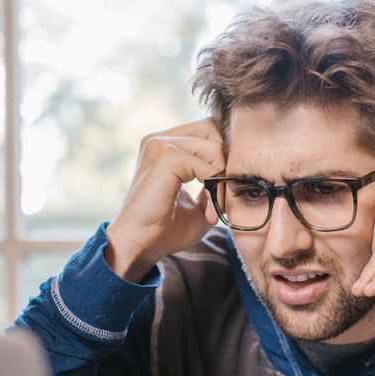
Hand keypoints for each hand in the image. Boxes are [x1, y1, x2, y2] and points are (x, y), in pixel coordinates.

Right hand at [105, 118, 222, 281]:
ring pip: (214, 148)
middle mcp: (160, 139)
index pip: (208, 130)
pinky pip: (208, 166)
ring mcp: (160, 144)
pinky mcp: (166, 157)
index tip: (221, 192)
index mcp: (164, 145)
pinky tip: (207, 213)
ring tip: (214, 210)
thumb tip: (234, 171)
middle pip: (214, 129)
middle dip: (225, 163)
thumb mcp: (198, 203)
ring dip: (221, 181)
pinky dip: (214, 190)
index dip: (223, 157)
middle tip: (222, 198)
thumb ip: (213, 182)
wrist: (140, 245)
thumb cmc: (165, 229)